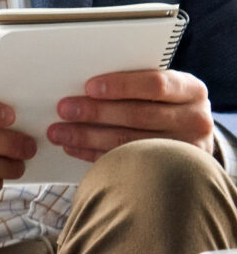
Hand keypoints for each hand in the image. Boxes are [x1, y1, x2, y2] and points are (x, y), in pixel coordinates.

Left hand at [51, 67, 214, 162]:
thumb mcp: (163, 89)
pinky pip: (125, 161)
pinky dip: (94, 154)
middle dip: (96, 112)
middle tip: (64, 109)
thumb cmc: (167, 104)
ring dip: (88, 136)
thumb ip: (135, 84)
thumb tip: (84, 85)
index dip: (121, 86)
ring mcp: (185, 148)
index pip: (156, 85)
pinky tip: (74, 147)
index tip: (89, 87)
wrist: (193, 135)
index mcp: (191, 90)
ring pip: (129, 142)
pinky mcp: (168, 170)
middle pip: (139, 115)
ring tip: (59, 132)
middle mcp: (194, 120)